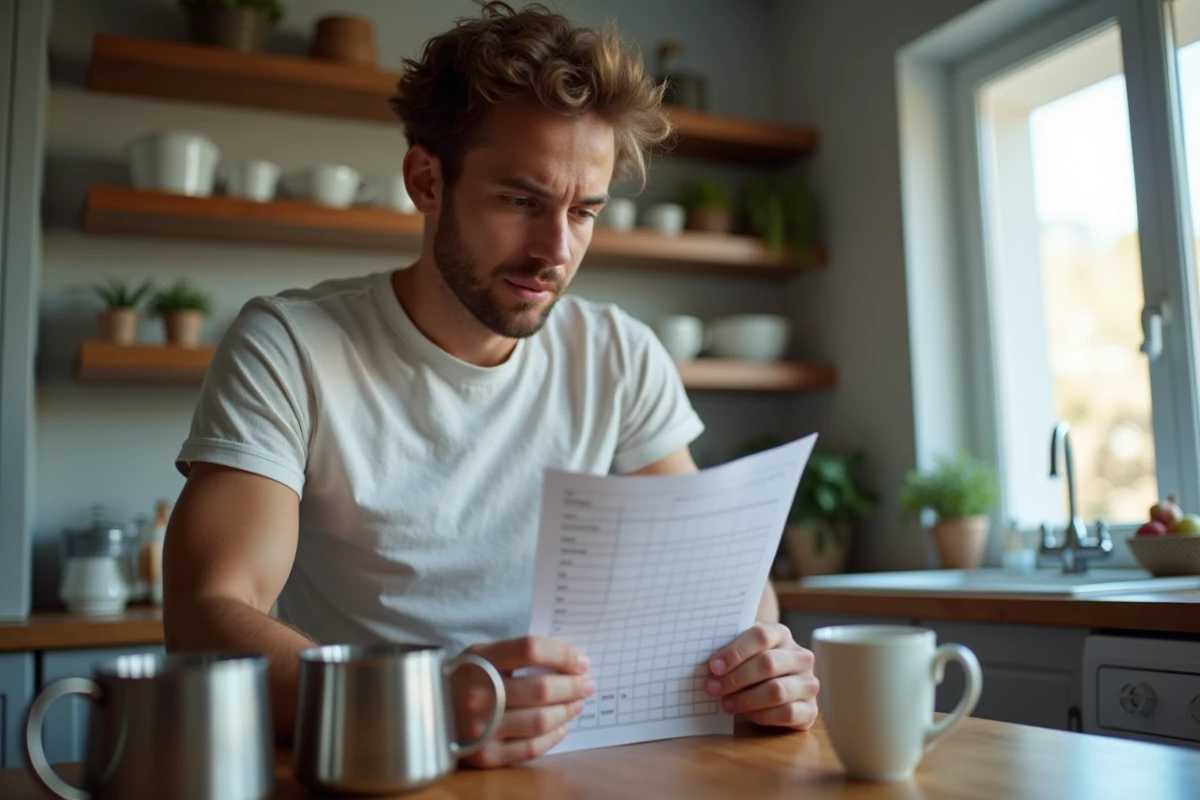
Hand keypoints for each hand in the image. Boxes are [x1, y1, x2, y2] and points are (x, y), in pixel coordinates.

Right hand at [455, 636, 593, 767]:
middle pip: (541, 688)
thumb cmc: (464, 679)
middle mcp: (478, 694)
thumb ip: (517, 653)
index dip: (563, 654)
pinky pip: (532, 747)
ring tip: (577, 703)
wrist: (427, 714)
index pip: (530, 649)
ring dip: (567, 711)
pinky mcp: (487, 755)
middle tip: (587, 684)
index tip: (581, 661)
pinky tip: (561, 726)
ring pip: (541, 720)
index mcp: (479, 661)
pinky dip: (554, 736)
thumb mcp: (481, 654)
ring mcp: (483, 727)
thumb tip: (567, 660)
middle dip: (573, 686)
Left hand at [705, 622, 818, 728]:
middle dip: (736, 678)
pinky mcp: (811, 710)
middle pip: (768, 663)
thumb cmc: (749, 665)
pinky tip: (747, 714)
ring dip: (746, 699)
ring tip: (726, 703)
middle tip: (712, 688)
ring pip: (778, 690)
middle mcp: (801, 657)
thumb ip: (728, 649)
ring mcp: (809, 683)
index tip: (713, 667)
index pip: (761, 635)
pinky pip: (788, 713)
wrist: (772, 686)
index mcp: (781, 634)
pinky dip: (763, 715)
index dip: (735, 652)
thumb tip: (702, 658)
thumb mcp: (741, 652)